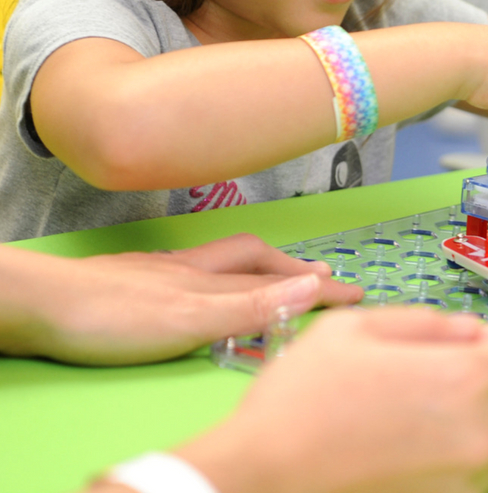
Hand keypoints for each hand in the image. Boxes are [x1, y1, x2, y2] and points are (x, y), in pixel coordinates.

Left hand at [0, 234, 362, 364]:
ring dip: (259, 270)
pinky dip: (221, 279)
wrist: (44, 303)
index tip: (354, 291)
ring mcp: (161, 272)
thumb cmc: (112, 314)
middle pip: (253, 257)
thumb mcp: (190, 318)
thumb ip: (250, 305)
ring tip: (277, 280)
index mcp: (208, 276)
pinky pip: (197, 274)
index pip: (277, 275)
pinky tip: (208, 292)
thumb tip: (313, 287)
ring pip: (223, 263)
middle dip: (292, 267)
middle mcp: (190, 268)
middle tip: (321, 277)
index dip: (317, 284)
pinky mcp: (137, 283)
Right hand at [174, 308, 487, 492]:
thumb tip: (472, 331)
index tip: (465, 345)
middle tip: (453, 376)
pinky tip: (413, 444)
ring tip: (423, 412)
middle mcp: (479, 435)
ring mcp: (466, 482)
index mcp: (462, 379)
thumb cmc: (305, 392)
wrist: (263, 474)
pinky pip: (478, 475)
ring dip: (484, 420)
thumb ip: (426, 321)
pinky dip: (462, 456)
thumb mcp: (356, 327)